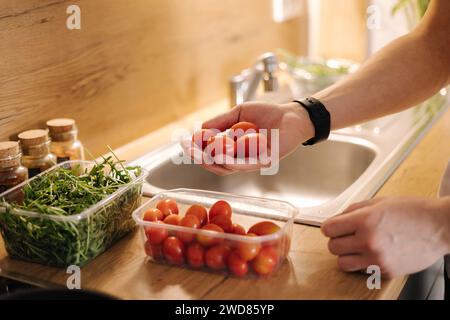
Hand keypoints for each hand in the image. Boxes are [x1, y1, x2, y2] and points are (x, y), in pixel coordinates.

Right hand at [184, 101, 313, 174]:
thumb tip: (201, 129)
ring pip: (228, 167)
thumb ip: (221, 121)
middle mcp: (241, 159)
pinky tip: (224, 153)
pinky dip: (233, 159)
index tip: (186, 144)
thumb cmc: (267, 114)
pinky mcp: (264, 162)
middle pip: (216, 166)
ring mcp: (252, 162)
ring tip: (207, 149)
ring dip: (216, 158)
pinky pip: (246, 164)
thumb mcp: (238, 113)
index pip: (212, 156)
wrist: (291, 115)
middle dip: (202, 158)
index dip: (198, 152)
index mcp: (234, 150)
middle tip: (192, 150)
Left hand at [321, 196, 449, 278]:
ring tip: (357, 247)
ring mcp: (377, 258)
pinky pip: (362, 271)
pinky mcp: (386, 271)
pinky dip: (364, 264)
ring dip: (346, 255)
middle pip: (332, 247)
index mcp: (364, 220)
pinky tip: (374, 253)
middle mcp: (368, 241)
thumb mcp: (379, 201)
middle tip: (347, 236)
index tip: (333, 227)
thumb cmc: (413, 212)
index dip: (329, 227)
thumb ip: (354, 209)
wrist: (439, 226)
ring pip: (342, 263)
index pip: (328, 228)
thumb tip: (338, 217)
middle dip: (338, 240)